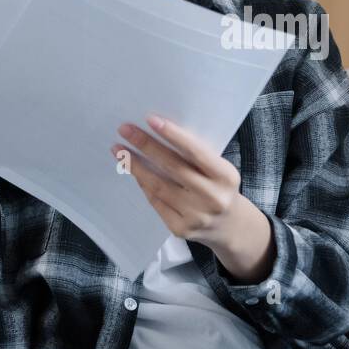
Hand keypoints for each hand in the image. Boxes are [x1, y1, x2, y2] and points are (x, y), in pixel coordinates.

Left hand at [111, 115, 274, 282]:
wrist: (229, 226)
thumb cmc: (219, 188)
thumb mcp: (218, 170)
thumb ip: (196, 156)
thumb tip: (158, 134)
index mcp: (226, 177)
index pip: (196, 152)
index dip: (173, 135)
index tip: (150, 119)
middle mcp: (212, 198)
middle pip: (172, 167)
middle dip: (146, 146)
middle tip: (125, 130)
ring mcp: (196, 216)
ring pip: (159, 186)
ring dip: (136, 166)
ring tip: (119, 150)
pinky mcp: (180, 228)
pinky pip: (156, 202)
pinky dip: (144, 185)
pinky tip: (134, 172)